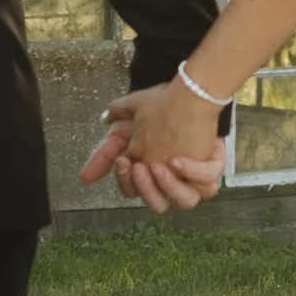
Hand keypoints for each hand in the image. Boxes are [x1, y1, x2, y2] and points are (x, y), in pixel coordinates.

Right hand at [80, 87, 224, 213]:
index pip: (134, 192)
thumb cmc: (158, 108)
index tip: (123, 160)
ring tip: (160, 166)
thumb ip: (105, 152)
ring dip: (169, 188)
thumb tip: (84, 178)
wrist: (187, 90)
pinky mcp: (211, 167)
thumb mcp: (125, 126)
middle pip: (158, 205)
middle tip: (140, 167)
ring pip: (185, 203)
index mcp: (150, 175)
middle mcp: (171, 181)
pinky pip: (207, 185)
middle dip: (146, 189)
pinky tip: (179, 159)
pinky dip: (193, 174)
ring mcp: (192, 177)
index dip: (127, 181)